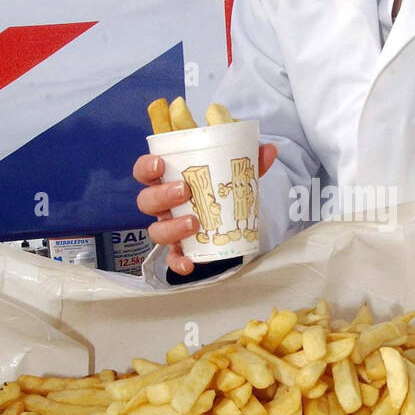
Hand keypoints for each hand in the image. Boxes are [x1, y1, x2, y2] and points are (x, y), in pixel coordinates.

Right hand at [133, 143, 277, 275]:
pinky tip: (189, 264)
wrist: (230, 216)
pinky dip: (177, 262)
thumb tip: (270, 150)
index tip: (160, 164)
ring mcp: (169, 227)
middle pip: (146, 201)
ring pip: (156, 231)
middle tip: (184, 191)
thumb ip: (250, 160)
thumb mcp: (234, 172)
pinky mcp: (179, 249)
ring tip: (194, 222)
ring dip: (172, 227)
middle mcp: (164, 205)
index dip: (146, 167)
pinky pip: (172, 258)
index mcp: (168, 180)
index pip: (145, 171)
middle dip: (162, 196)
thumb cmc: (220, 188)